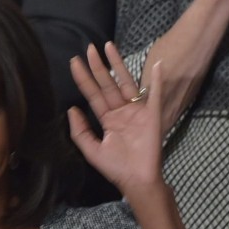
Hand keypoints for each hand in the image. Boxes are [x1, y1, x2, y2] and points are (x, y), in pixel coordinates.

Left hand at [68, 44, 165, 194]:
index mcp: (108, 119)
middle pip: (107, 84)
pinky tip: (156, 65)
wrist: (138, 181)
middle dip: (97, 66)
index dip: (84, 79)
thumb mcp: (92, 150)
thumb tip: (71, 109)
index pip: (93, 94)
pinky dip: (156, 80)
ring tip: (109, 46)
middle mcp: (122, 112)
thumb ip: (80, 131)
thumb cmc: (116, 168)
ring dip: (118, 64)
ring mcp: (137, 111)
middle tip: (88, 48)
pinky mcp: (152, 115)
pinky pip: (155, 94)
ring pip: (126, 83)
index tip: (75, 62)